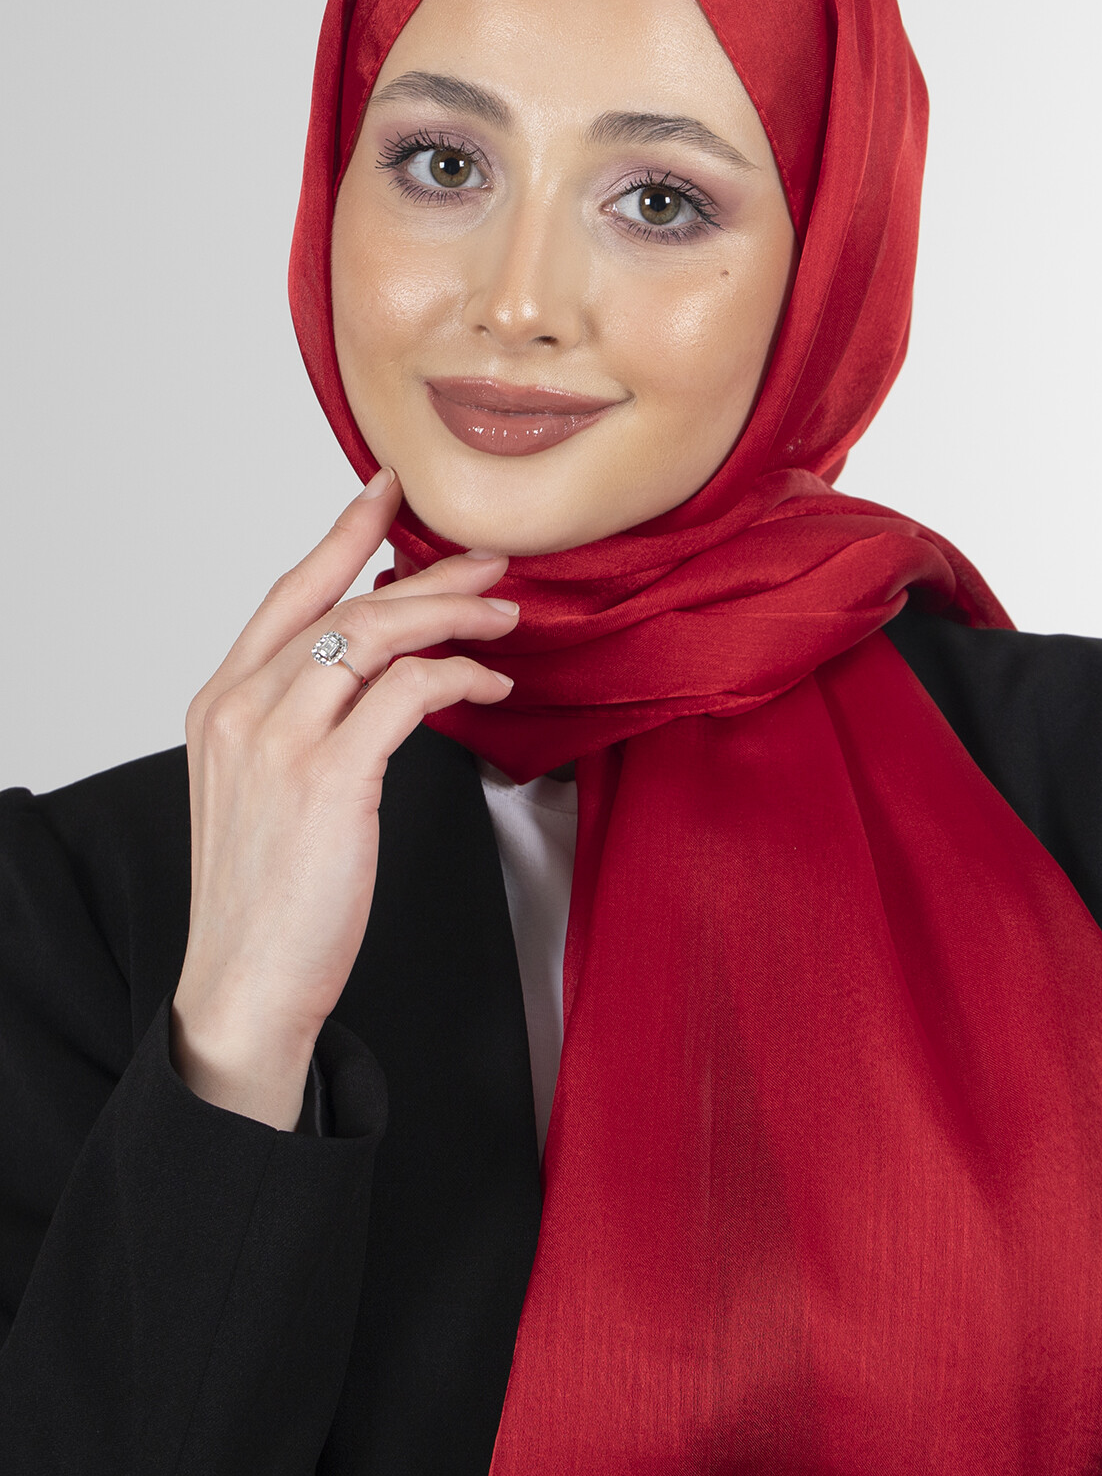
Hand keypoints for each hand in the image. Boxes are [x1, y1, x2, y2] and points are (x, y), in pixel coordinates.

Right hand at [170, 468, 517, 1128]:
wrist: (245, 984)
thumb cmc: (269, 893)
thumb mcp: (265, 787)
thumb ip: (304, 718)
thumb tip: (377, 665)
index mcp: (221, 701)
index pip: (288, 593)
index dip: (341, 535)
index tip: (387, 491)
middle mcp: (242, 707)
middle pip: (345, 604)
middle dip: (426, 573)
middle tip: (491, 561)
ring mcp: (279, 740)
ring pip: (378, 633)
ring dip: (454, 616)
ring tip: (507, 616)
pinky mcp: (328, 778)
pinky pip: (407, 692)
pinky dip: (457, 675)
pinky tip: (489, 683)